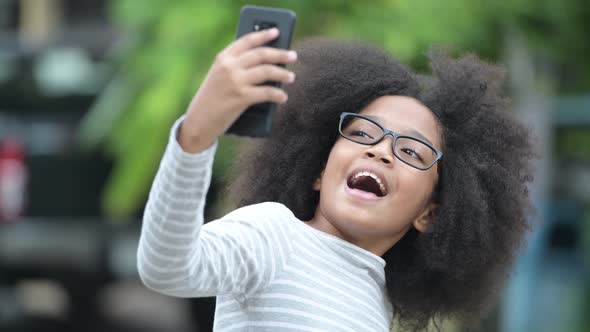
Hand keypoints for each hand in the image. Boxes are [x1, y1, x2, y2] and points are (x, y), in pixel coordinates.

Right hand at [179, 28, 296, 152]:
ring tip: (291, 77)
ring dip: (282, 74)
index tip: (276, 32)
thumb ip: (235, 67)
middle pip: (261, 54)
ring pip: (267, 71)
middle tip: (292, 56)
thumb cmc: (211, 100)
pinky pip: (266, 92)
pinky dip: (278, 95)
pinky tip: (283, 97)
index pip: (247, 41)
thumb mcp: (218, 77)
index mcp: (223, 58)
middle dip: (280, 54)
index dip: (263, 35)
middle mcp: (229, 66)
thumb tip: (266, 64)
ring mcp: (235, 81)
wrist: (198, 121)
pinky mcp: (241, 97)